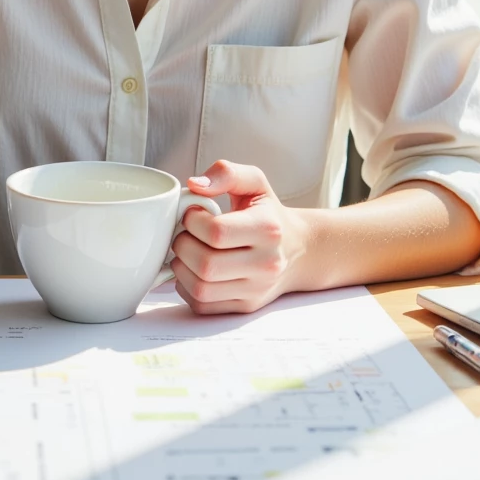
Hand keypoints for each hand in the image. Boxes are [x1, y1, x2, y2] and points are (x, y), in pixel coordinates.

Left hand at [169, 159, 309, 314]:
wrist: (298, 250)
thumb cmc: (269, 214)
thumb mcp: (255, 183)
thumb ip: (226, 173)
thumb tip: (195, 185)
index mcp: (268, 229)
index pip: (217, 232)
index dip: (192, 221)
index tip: (193, 213)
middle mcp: (266, 263)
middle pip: (206, 264)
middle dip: (183, 245)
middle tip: (185, 233)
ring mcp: (256, 289)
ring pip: (201, 288)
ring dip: (181, 268)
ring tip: (187, 251)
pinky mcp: (245, 306)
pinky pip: (202, 305)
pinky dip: (186, 287)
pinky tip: (193, 270)